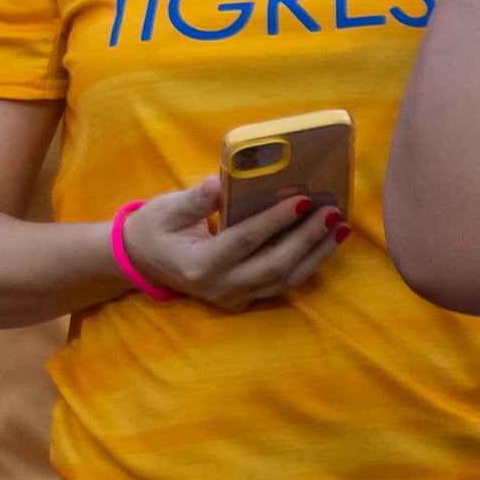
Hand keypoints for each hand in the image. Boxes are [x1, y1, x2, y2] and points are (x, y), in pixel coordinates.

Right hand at [120, 176, 343, 309]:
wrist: (140, 261)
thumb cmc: (152, 229)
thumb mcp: (166, 209)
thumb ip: (196, 199)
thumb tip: (222, 181)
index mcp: (199, 265)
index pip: (245, 240)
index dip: (275, 220)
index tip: (303, 200)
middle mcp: (220, 287)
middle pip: (275, 265)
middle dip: (307, 238)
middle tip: (331, 212)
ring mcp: (234, 297)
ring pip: (286, 279)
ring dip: (316, 253)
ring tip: (339, 227)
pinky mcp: (244, 298)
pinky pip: (282, 283)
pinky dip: (307, 263)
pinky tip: (324, 244)